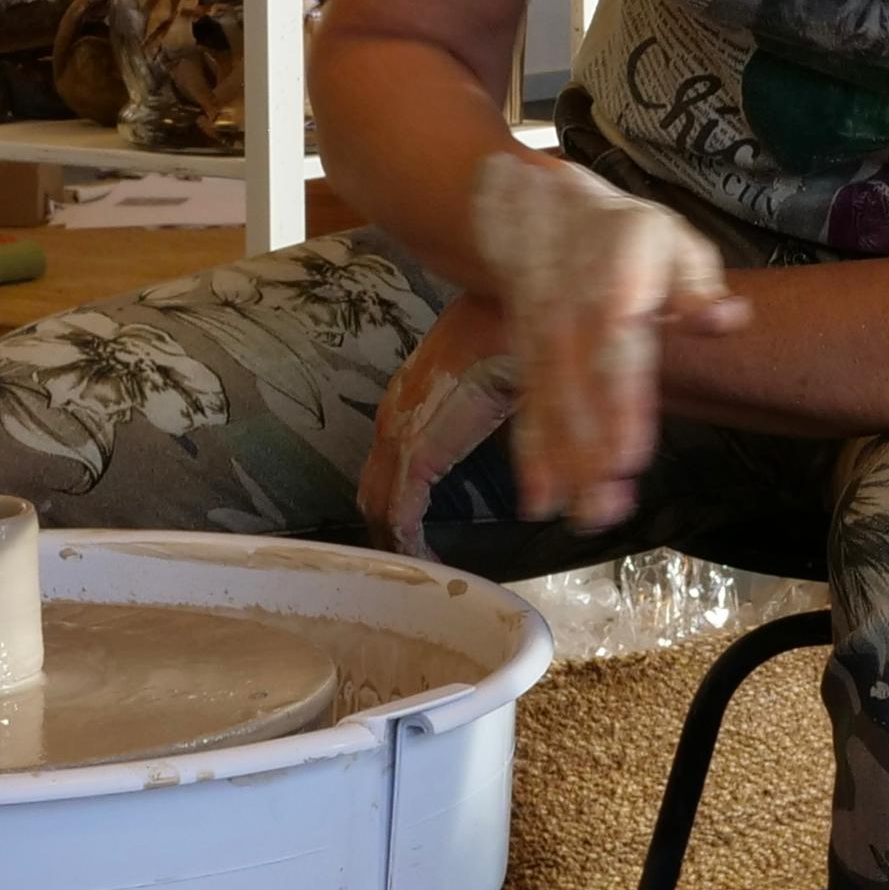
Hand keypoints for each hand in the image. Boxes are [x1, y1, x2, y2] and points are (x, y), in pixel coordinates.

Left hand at [356, 299, 518, 557]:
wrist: (511, 319)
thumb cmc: (510, 338)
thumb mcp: (496, 381)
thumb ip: (492, 411)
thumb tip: (512, 434)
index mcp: (411, 400)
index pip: (390, 463)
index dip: (399, 501)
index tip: (419, 530)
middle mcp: (393, 417)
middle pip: (375, 488)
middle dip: (391, 527)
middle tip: (415, 559)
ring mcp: (397, 435)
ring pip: (380, 505)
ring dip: (398, 540)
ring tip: (422, 570)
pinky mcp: (414, 454)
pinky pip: (398, 514)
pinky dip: (409, 543)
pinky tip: (428, 563)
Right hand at [468, 152, 748, 531]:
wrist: (536, 213)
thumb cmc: (623, 235)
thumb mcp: (672, 241)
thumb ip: (699, 285)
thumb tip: (727, 319)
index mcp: (614, 289)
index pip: (616, 354)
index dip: (618, 406)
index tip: (627, 458)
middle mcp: (569, 322)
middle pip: (579, 394)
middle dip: (588, 455)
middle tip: (604, 512)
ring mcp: (541, 345)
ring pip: (551, 410)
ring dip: (563, 467)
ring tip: (582, 518)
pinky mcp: (526, 363)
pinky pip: (528, 411)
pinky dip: (532, 456)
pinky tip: (542, 501)